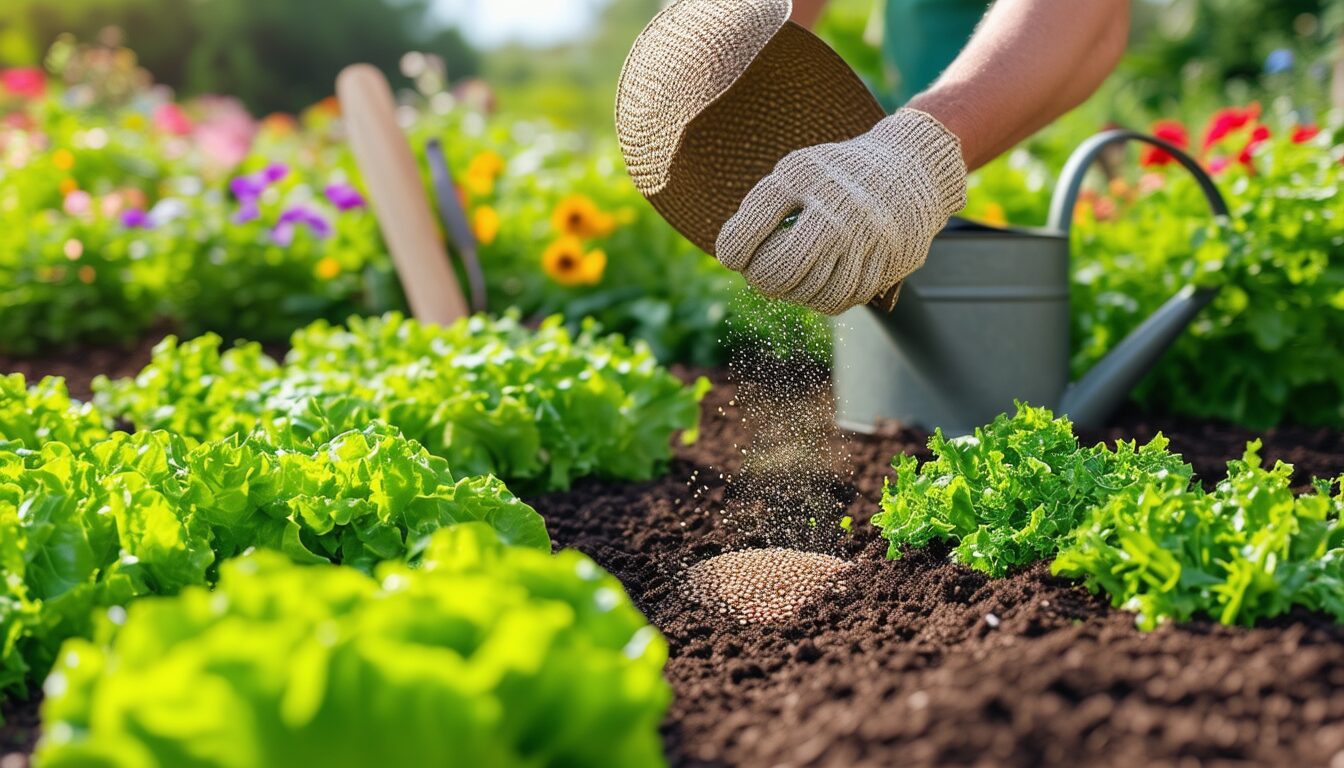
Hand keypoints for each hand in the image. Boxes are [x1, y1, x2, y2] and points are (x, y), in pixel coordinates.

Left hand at [714, 109, 966, 314]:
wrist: (911, 165)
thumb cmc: (837, 175)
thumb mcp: (797, 172)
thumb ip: (763, 208)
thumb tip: (731, 255)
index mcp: (804, 175)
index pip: (752, 226)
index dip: (733, 252)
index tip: (735, 258)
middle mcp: (837, 204)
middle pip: (781, 268)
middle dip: (762, 279)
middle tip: (762, 274)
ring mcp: (866, 234)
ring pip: (813, 291)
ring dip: (792, 292)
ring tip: (790, 280)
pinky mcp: (888, 258)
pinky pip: (843, 298)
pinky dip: (822, 298)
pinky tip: (818, 283)